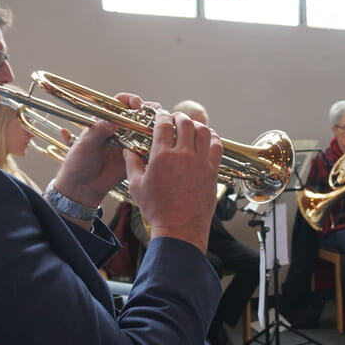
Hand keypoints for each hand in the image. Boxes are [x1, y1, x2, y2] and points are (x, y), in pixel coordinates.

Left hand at [51, 93, 148, 209]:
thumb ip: (99, 131)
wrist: (82, 186)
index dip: (130, 100)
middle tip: (154, 115)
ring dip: (154, 126)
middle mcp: (118, 129)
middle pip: (138, 114)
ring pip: (145, 129)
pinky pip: (148, 148)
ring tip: (159, 128)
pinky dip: (155, 144)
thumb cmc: (78, 162)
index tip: (136, 105)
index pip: (120, 103)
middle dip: (148, 111)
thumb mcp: (85, 143)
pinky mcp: (135, 157)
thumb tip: (113, 121)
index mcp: (104, 121)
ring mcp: (128, 142)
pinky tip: (159, 144)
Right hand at [125, 110, 220, 251]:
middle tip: (176, 118)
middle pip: (185, 123)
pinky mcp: (212, 171)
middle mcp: (183, 156)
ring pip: (203, 131)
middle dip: (179, 117)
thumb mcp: (137, 186)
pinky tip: (208, 138)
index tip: (160, 116)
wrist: (180, 228)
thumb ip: (132, 164)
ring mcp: (200, 163)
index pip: (163, 124)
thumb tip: (128, 151)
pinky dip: (213, 138)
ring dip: (196, 124)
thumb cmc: (157, 210)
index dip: (161, 116)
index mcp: (162, 156)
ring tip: (191, 126)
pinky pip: (217, 146)